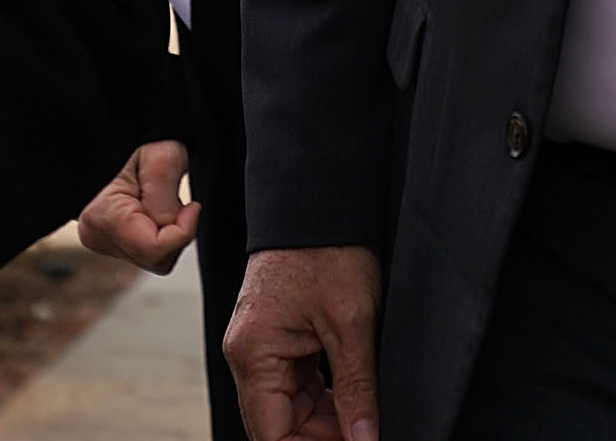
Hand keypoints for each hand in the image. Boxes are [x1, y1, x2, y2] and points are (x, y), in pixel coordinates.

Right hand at [77, 141, 199, 273]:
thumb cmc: (143, 138)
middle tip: (171, 197)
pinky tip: (154, 208)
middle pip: (154, 258)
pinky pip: (149, 252)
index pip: (153, 250)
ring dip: (168, 232)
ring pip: (154, 258)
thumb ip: (166, 203)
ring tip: (159, 198)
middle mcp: (96, 236)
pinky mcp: (112, 243)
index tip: (193, 207)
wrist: (128, 133)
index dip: (182, 231)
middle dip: (174, 232)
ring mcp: (102, 241)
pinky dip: (161, 234)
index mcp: (102, 217)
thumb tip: (175, 231)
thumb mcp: (163, 159)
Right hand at [224, 244, 381, 440]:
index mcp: (254, 353)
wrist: (320, 199)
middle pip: (279, 425)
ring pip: (290, 409)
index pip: (272, 435)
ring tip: (366, 423)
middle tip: (367, 437)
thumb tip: (365, 439)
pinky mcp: (278, 338)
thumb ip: (356, 389)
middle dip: (323, 438)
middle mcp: (248, 354)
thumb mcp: (352, 322)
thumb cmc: (329, 248)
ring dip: (327, 422)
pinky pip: (297, 385)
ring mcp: (262, 346)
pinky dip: (325, 399)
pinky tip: (354, 402)